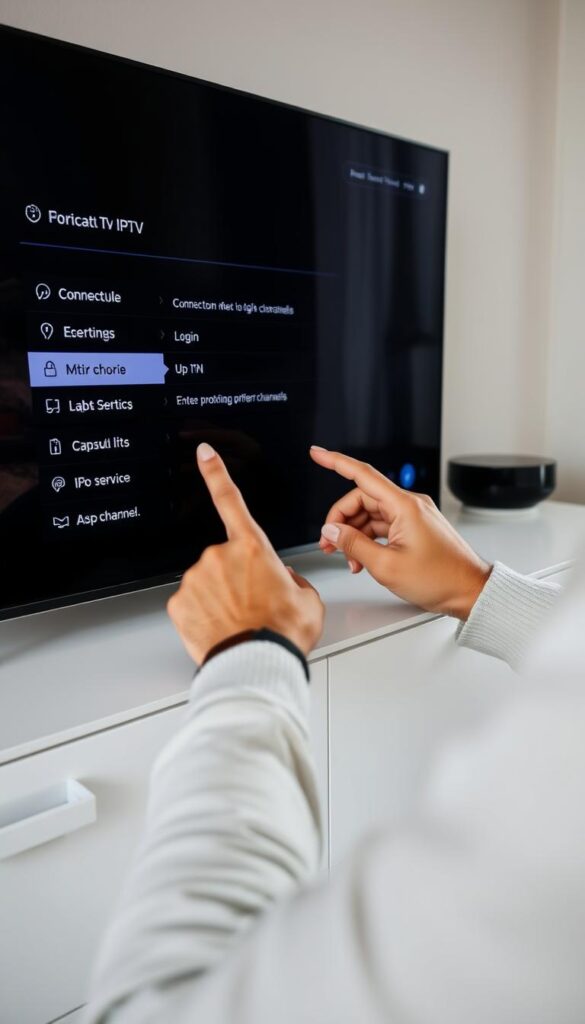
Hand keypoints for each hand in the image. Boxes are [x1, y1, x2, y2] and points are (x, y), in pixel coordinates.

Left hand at [168, 443, 323, 663]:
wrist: (256, 664)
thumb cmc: (282, 633)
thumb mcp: (308, 601)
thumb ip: (294, 582)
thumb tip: (283, 580)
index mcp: (253, 547)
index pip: (231, 500)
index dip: (215, 472)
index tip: (203, 452)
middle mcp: (219, 556)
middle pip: (226, 561)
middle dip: (237, 578)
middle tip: (255, 606)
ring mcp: (196, 579)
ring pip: (208, 583)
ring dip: (221, 598)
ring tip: (241, 622)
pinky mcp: (179, 603)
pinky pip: (192, 604)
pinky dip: (204, 615)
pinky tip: (221, 629)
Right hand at [310, 446, 490, 618]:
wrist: (470, 591)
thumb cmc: (440, 579)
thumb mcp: (387, 566)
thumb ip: (353, 544)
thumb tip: (332, 530)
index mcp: (404, 506)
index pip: (362, 475)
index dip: (335, 462)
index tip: (317, 453)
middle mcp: (409, 505)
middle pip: (362, 499)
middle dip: (341, 520)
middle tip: (328, 544)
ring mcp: (413, 516)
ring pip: (371, 514)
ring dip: (354, 534)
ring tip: (347, 559)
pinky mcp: (416, 527)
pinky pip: (384, 525)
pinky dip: (369, 539)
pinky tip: (362, 559)